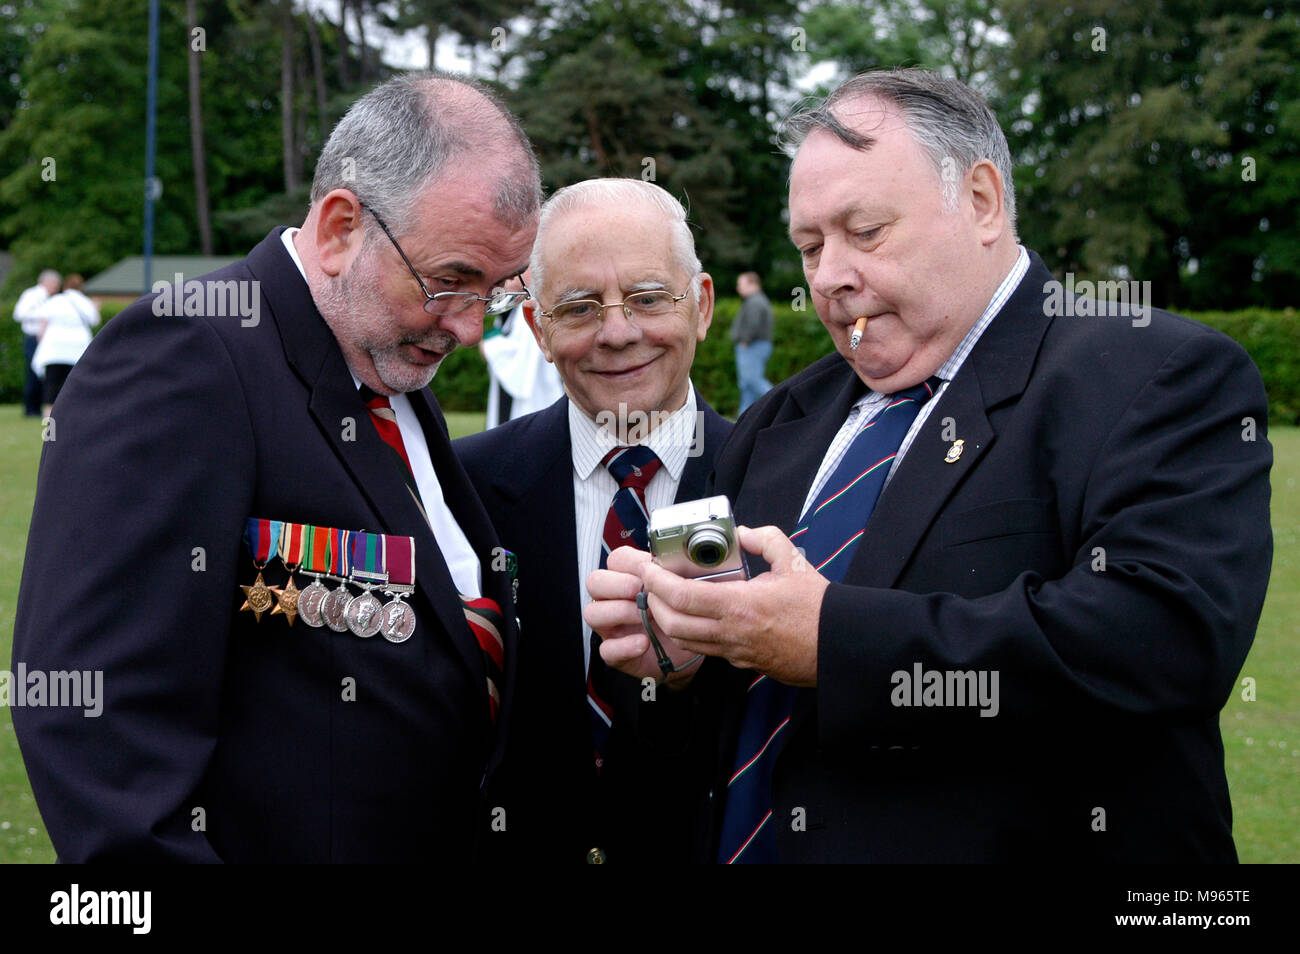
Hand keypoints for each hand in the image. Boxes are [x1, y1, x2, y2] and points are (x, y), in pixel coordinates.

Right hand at [585, 547, 702, 684]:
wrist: (691, 645)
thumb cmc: (682, 612)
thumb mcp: (680, 589)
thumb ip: (672, 573)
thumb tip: (675, 561)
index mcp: (628, 578)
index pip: (615, 560)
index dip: (629, 563)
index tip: (650, 570)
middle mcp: (614, 599)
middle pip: (595, 582)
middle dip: (619, 585)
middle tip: (643, 592)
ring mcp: (611, 626)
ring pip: (593, 613)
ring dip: (620, 612)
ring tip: (646, 617)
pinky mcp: (616, 652)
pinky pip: (606, 649)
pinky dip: (624, 646)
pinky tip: (644, 642)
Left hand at [636, 526, 826, 685]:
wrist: (838, 646)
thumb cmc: (818, 608)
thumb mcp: (793, 562)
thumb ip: (765, 539)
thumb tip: (741, 534)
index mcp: (740, 606)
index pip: (682, 597)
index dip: (657, 582)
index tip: (648, 569)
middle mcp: (731, 632)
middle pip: (673, 624)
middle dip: (654, 603)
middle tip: (652, 584)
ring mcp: (735, 651)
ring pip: (685, 641)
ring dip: (668, 621)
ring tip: (666, 599)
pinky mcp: (742, 662)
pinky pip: (706, 649)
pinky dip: (691, 633)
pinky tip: (695, 616)